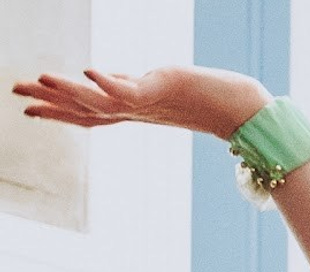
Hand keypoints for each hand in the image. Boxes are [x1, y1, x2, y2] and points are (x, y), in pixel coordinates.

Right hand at [12, 65, 270, 140]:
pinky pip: (130, 90)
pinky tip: (89, 70)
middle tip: (16, 97)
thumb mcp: (152, 88)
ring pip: (100, 102)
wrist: (237, 109)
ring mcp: (146, 103)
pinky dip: (108, 83)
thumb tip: (100, 78)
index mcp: (131, 111)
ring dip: (68, 92)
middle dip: (50, 103)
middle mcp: (134, 111)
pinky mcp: (160, 91)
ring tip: (40, 80)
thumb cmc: (201, 98)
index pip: (87, 114)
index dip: (57, 113)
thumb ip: (125, 85)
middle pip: (85, 110)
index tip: (27, 110)